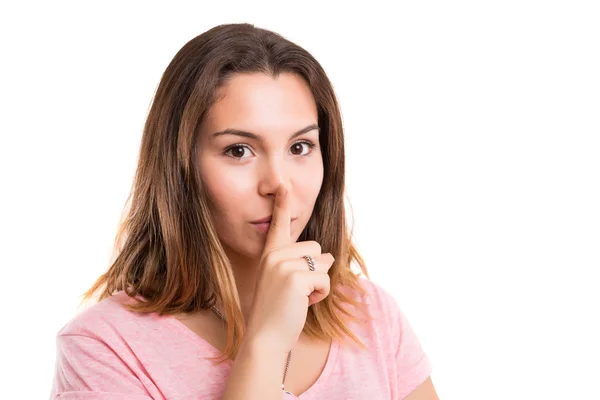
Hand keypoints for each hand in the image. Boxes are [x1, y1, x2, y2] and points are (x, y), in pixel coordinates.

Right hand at [244, 185, 333, 354]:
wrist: (265, 338)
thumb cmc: (277, 312)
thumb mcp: (284, 283)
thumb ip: (301, 265)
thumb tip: (331, 255)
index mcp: (269, 254)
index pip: (278, 225)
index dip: (282, 205)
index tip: (283, 184)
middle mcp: (274, 255)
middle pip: (316, 248)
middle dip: (316, 271)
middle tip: (296, 292)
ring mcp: (283, 265)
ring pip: (323, 263)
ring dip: (319, 284)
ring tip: (298, 298)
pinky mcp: (295, 277)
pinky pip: (325, 280)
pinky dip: (320, 295)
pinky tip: (302, 304)